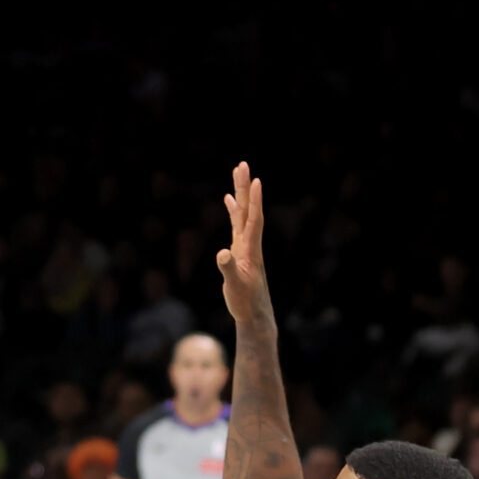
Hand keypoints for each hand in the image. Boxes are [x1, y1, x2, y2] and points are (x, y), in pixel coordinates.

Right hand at [216, 160, 270, 321]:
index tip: (256, 180)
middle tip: (242, 165)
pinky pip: (236, 224)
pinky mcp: (239, 250)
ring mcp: (245, 245)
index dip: (254, 201)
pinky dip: (233, 210)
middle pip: (248, 210)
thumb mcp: (234, 286)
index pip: (253, 220)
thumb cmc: (245, 301)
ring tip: (237, 173)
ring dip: (240, 194)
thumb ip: (228, 268)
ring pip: (243, 214)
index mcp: (250, 249)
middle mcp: (249, 243)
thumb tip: (221, 253)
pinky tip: (228, 200)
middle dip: (244, 187)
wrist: (254, 312)